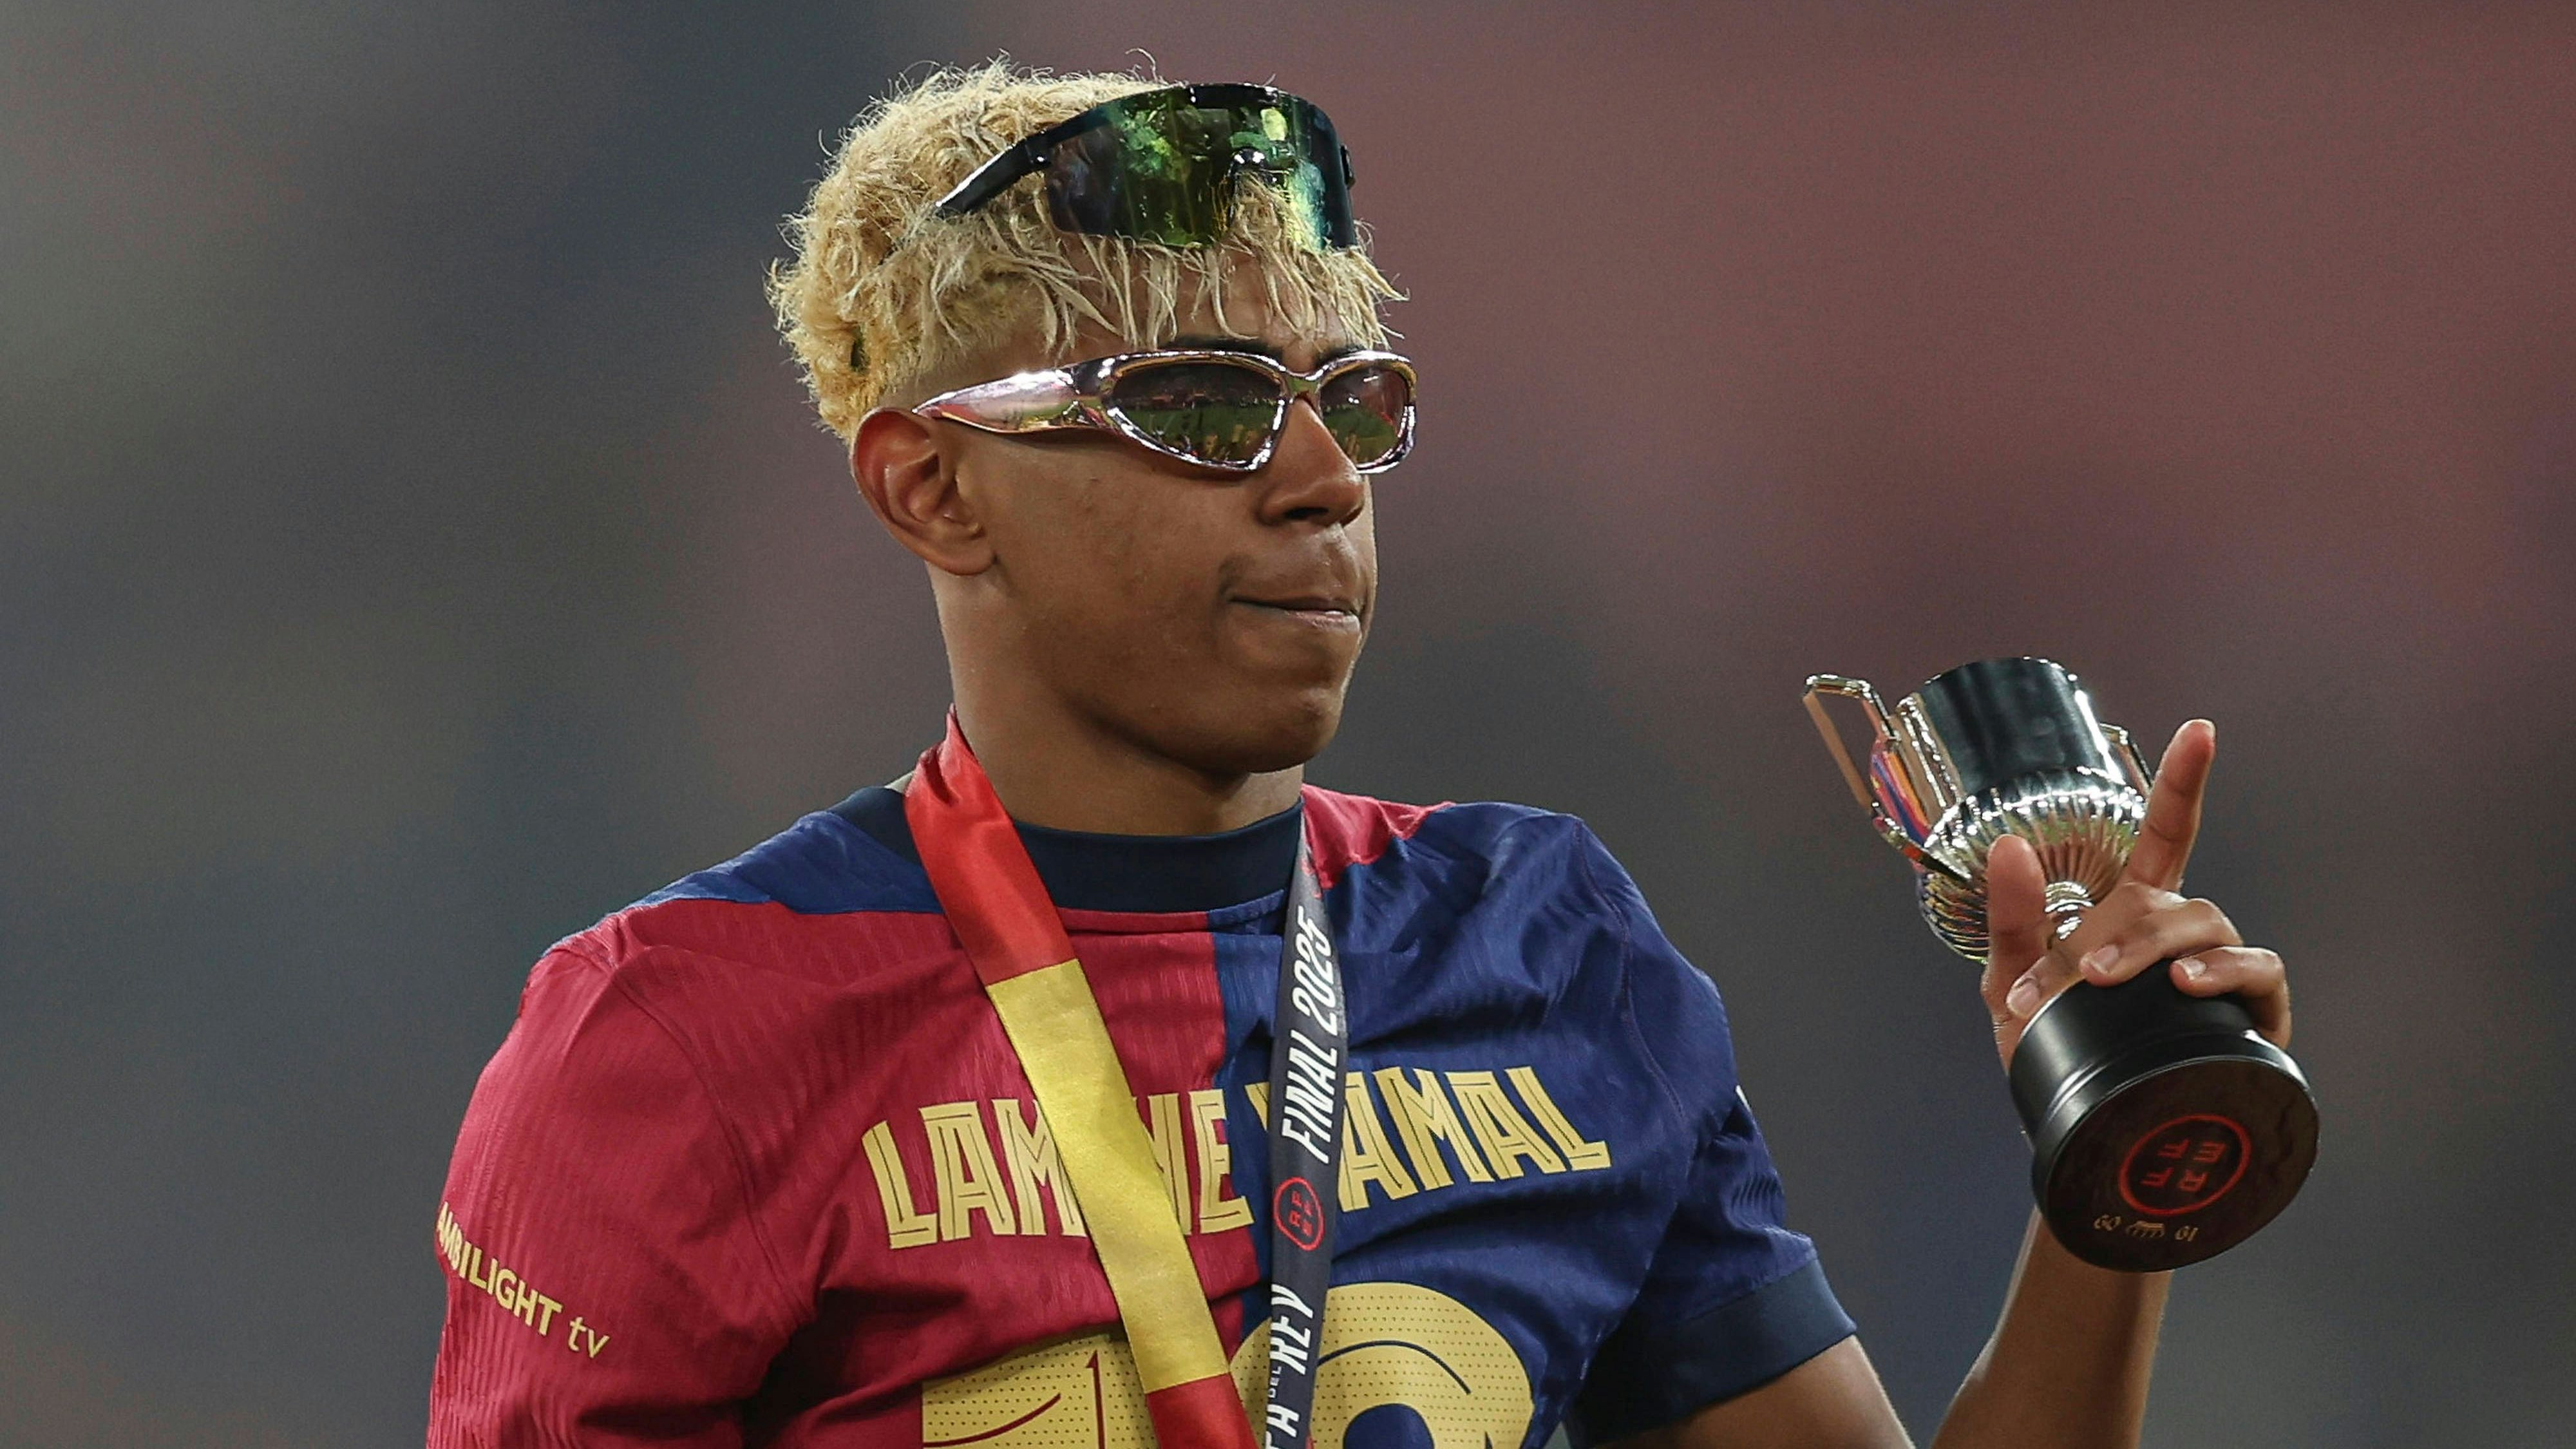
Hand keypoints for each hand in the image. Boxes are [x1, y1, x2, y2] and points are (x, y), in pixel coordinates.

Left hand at [1979, 720, 2291, 1068]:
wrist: (2082, 1133)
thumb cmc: (2053, 1053)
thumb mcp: (2013, 984)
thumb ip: (2010, 918)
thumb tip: (2008, 846)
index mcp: (2130, 911)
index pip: (2164, 835)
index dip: (2182, 782)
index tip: (2200, 732)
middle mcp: (2181, 933)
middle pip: (2169, 899)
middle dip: (2126, 930)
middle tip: (2087, 975)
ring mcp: (2221, 971)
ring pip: (2209, 929)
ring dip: (2164, 949)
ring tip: (2125, 980)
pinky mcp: (2255, 1014)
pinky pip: (2259, 972)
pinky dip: (2229, 973)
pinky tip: (2192, 985)